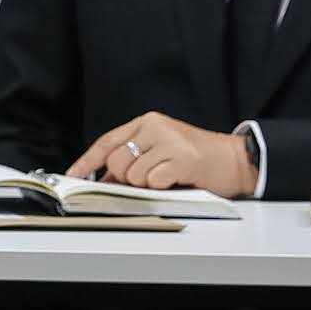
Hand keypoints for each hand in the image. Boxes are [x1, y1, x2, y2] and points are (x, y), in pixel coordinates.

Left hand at [69, 112, 259, 199]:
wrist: (236, 159)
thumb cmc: (198, 158)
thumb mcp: (161, 150)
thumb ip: (133, 159)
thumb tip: (103, 180)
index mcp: (148, 122)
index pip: (107, 141)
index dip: (87, 161)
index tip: (74, 175)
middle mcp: (156, 127)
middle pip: (117, 162)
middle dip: (127, 178)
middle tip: (149, 178)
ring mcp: (170, 141)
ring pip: (133, 174)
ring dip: (147, 184)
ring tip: (167, 176)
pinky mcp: (182, 158)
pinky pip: (154, 181)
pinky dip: (162, 187)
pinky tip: (177, 179)